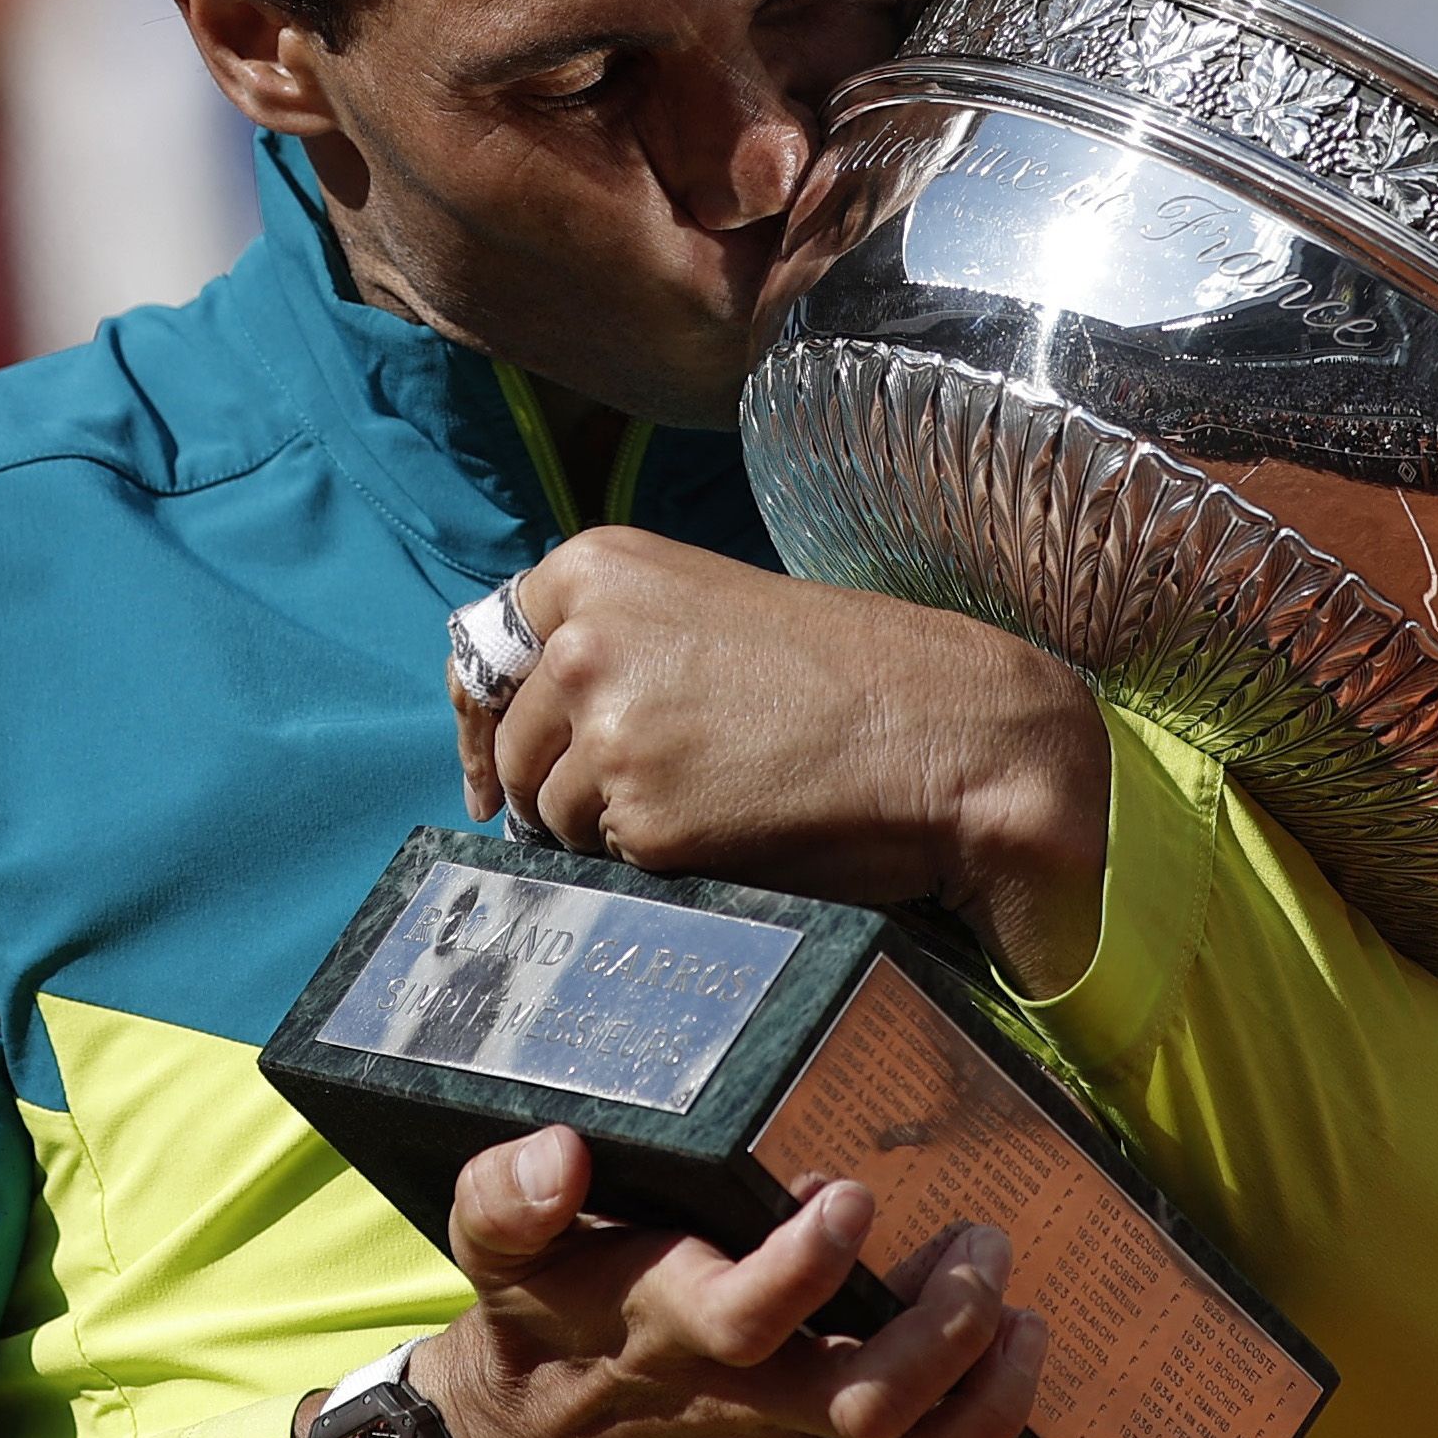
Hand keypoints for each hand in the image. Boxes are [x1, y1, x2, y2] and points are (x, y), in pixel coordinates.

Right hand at [387, 1125, 1055, 1437]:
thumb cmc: (538, 1316)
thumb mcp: (497, 1246)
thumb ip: (508, 1197)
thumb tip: (559, 1154)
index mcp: (671, 1328)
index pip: (746, 1316)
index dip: (808, 1263)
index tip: (851, 1191)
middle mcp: (744, 1397)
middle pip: (863, 1402)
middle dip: (945, 1327)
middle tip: (981, 1245)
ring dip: (988, 1404)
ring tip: (1023, 1320)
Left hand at [449, 529, 1109, 992]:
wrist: (952, 728)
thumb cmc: (851, 677)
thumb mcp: (709, 616)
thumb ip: (619, 646)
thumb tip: (533, 732)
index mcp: (597, 569)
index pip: (484, 654)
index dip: (484, 724)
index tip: (490, 773)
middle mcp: (585, 642)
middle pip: (515, 748)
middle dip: (554, 790)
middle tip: (645, 802)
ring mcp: (608, 731)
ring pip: (555, 817)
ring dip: (610, 833)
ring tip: (714, 808)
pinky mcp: (643, 819)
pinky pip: (612, 867)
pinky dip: (659, 868)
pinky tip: (730, 838)